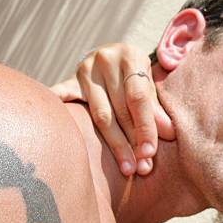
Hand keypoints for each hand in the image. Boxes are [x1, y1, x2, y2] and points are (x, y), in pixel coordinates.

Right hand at [51, 43, 174, 175]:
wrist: (113, 55)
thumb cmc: (135, 76)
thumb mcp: (149, 86)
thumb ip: (156, 109)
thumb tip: (169, 133)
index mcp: (130, 56)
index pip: (138, 98)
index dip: (145, 127)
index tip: (149, 152)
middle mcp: (105, 59)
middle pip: (118, 110)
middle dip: (131, 142)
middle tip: (140, 168)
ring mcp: (86, 70)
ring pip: (99, 115)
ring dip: (115, 144)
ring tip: (127, 167)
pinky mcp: (71, 80)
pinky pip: (62, 96)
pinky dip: (58, 107)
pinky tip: (52, 123)